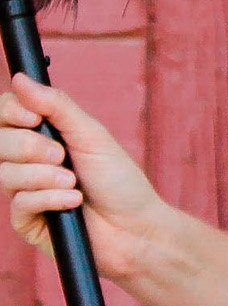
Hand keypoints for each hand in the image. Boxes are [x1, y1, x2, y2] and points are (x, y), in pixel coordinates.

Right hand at [0, 72, 167, 282]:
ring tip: (73, 181)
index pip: (5, 114)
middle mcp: (28, 162)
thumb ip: (55, 106)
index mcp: (41, 136)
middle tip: (62, 156)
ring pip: (5, 174)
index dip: (12, 112)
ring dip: (43, 176)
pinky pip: (19, 204)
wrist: (136, 227)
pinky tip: (73, 201)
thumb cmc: (118, 180)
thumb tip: (20, 78)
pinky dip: (49, 199)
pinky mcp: (28, 222)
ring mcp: (25, 192)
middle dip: (29, 147)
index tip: (35, 119)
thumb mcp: (90, 134)